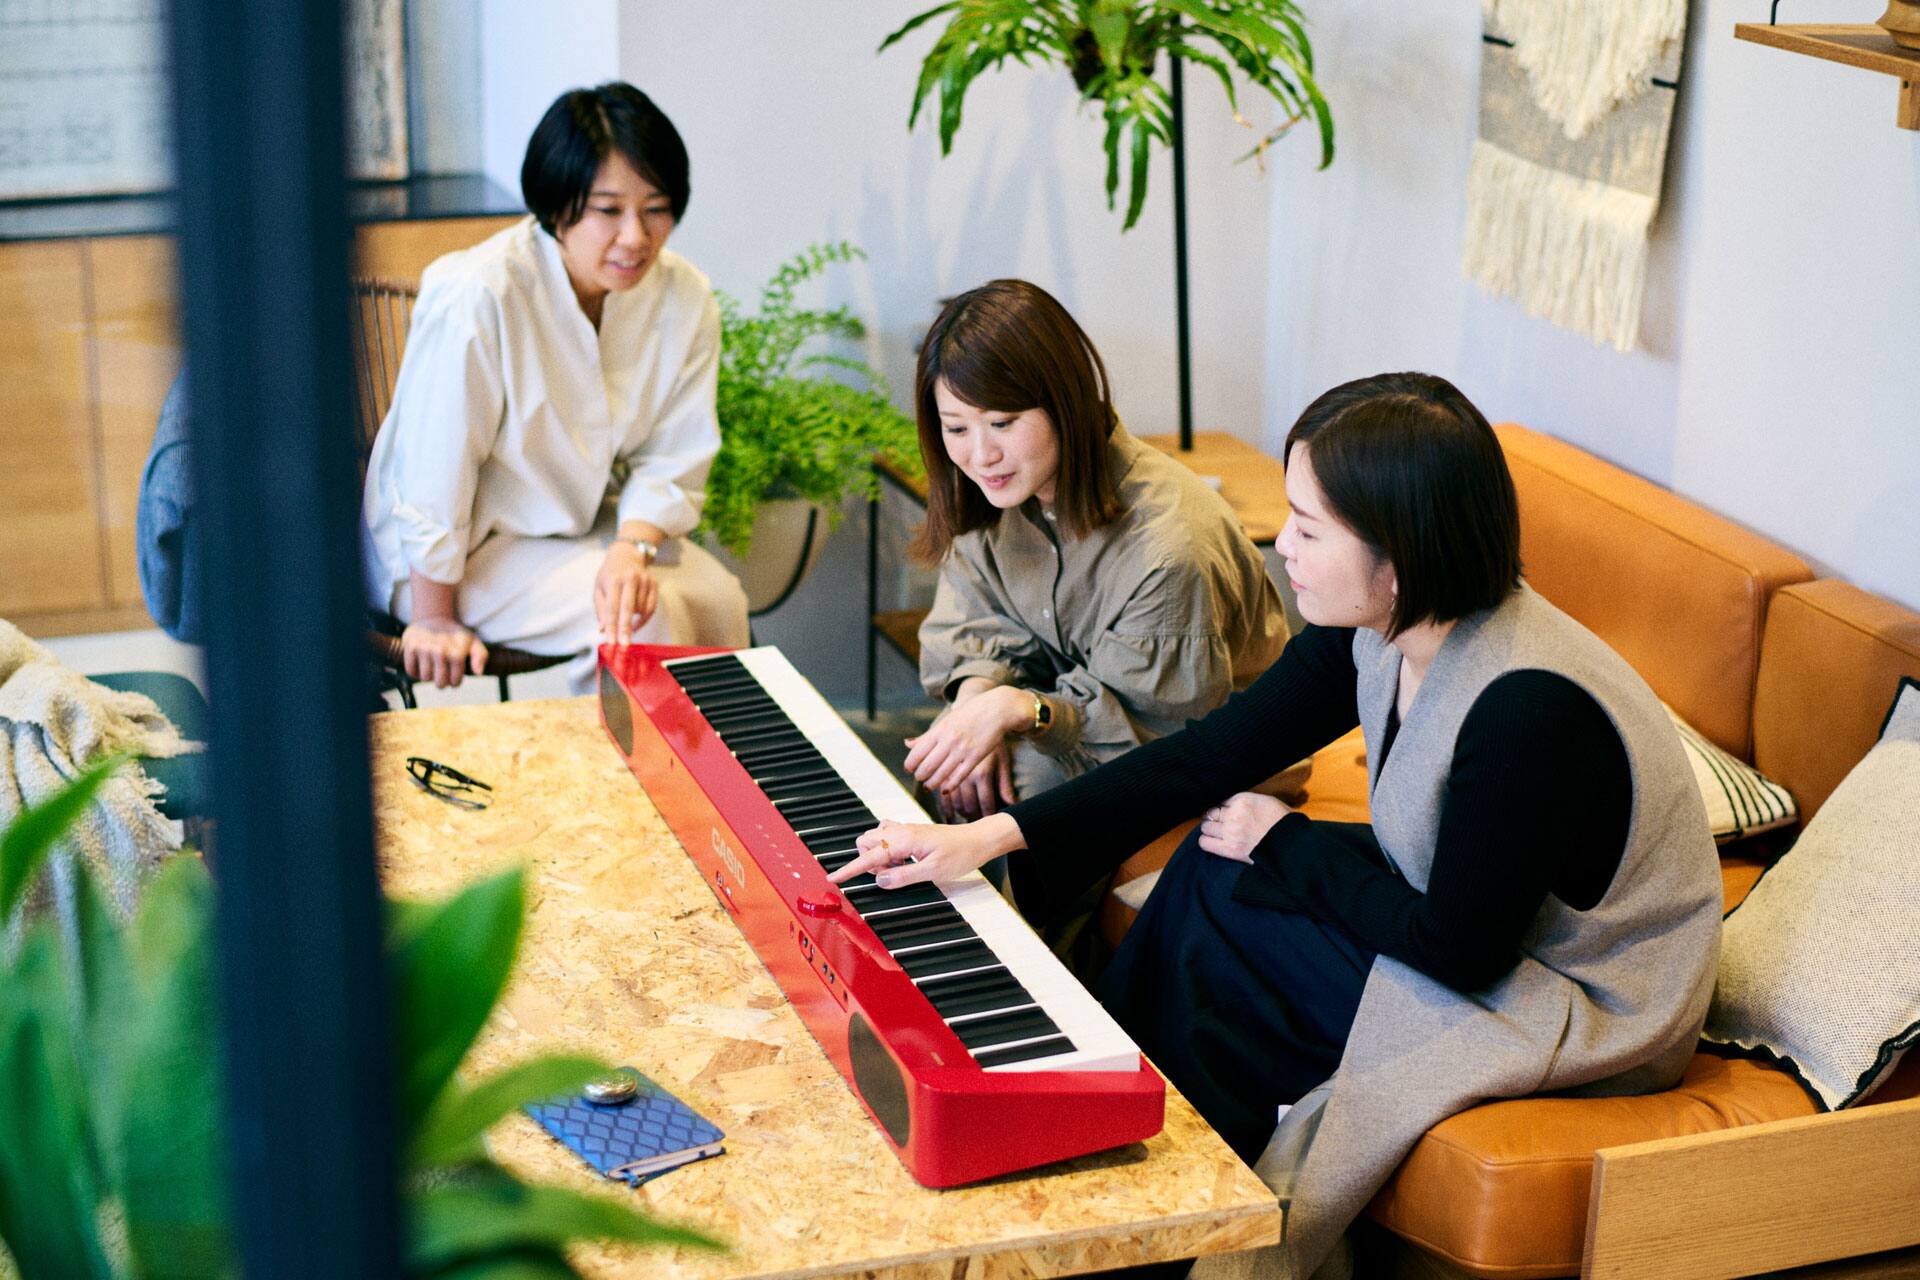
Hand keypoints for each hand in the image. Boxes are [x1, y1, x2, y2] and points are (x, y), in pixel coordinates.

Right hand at [401, 617, 487, 688]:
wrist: (433, 619)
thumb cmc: (455, 635)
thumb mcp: (473, 642)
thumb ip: (480, 656)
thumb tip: (478, 672)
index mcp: (456, 651)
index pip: (455, 680)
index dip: (455, 682)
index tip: (455, 678)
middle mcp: (439, 650)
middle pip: (439, 682)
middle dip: (443, 682)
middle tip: (443, 675)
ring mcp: (423, 648)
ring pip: (425, 678)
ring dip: (429, 677)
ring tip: (433, 668)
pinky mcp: (409, 647)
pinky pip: (411, 671)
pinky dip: (415, 672)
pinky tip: (422, 664)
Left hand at [594, 542, 657, 645]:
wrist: (626, 555)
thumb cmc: (610, 574)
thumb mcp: (599, 588)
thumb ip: (601, 609)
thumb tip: (603, 630)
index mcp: (613, 579)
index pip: (612, 607)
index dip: (611, 625)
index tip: (611, 641)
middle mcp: (630, 579)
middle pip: (628, 608)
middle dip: (626, 628)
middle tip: (624, 644)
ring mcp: (644, 581)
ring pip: (640, 609)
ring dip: (632, 619)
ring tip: (626, 616)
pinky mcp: (654, 585)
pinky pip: (650, 608)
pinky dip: (643, 618)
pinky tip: (636, 621)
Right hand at [829, 814, 1023, 889]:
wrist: (977, 840)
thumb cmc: (960, 854)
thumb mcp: (933, 871)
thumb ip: (904, 876)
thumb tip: (880, 880)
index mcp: (904, 840)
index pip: (869, 856)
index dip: (849, 869)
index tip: (833, 878)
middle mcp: (900, 831)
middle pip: (865, 842)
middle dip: (868, 861)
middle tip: (889, 875)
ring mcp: (904, 830)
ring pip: (874, 839)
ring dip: (878, 856)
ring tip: (898, 869)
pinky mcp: (910, 833)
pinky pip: (886, 837)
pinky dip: (886, 851)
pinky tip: (902, 861)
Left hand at [904, 686, 1028, 793]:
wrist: (996, 708)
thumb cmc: (969, 714)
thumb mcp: (946, 721)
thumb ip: (927, 735)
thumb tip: (907, 743)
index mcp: (939, 730)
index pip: (917, 753)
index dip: (910, 765)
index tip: (910, 769)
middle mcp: (948, 740)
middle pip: (926, 766)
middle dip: (920, 777)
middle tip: (920, 779)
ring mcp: (962, 749)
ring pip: (941, 774)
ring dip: (932, 784)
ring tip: (929, 787)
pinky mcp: (976, 757)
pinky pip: (959, 776)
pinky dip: (950, 785)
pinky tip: (945, 790)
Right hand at [939, 743, 1015, 820]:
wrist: (978, 716)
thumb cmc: (993, 742)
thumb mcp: (1002, 761)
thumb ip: (1004, 784)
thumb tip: (1012, 803)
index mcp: (982, 773)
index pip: (985, 803)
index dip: (987, 815)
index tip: (990, 822)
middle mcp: (965, 774)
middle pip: (968, 806)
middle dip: (973, 818)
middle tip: (977, 824)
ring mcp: (952, 772)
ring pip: (953, 802)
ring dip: (959, 813)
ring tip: (965, 819)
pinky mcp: (941, 767)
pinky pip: (941, 793)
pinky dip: (945, 806)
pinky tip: (949, 813)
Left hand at [1197, 791, 1291, 862]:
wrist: (1291, 844)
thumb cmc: (1282, 823)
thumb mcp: (1266, 802)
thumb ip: (1246, 802)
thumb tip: (1232, 804)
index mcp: (1243, 800)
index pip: (1221, 800)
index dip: (1223, 807)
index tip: (1225, 812)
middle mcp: (1234, 814)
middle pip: (1211, 813)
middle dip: (1214, 817)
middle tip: (1220, 823)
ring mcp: (1231, 832)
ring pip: (1205, 827)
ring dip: (1209, 829)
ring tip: (1216, 833)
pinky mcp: (1230, 849)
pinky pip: (1205, 843)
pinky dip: (1206, 841)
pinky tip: (1212, 842)